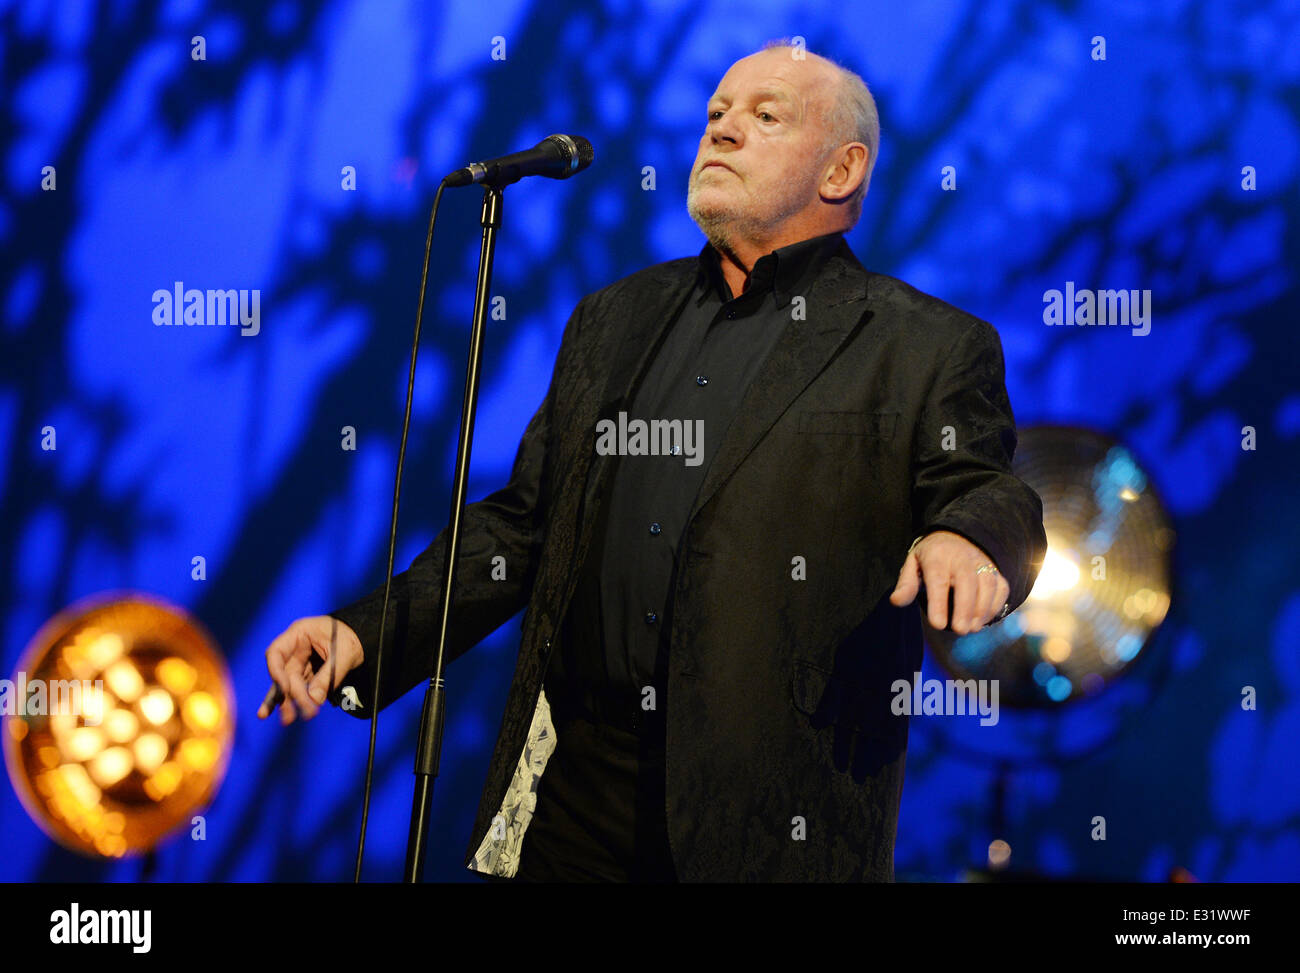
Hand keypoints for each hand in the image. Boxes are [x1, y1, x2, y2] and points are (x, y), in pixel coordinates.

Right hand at [259, 615, 363, 724]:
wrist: (364, 639)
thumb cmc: (353, 638)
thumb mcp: (344, 653)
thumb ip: (329, 675)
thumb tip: (314, 699)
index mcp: (300, 633)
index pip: (276, 652)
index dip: (276, 671)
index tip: (284, 689)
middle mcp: (295, 648)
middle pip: (284, 673)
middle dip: (290, 695)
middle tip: (298, 714)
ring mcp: (300, 661)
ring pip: (288, 684)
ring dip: (288, 702)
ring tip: (287, 720)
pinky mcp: (308, 673)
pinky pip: (299, 688)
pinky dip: (297, 701)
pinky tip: (291, 714)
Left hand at [888, 530, 1010, 633]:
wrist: (957, 536)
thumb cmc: (931, 556)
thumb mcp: (913, 563)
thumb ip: (906, 584)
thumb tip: (896, 602)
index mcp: (937, 556)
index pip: (938, 579)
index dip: (939, 603)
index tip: (938, 624)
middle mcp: (962, 558)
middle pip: (967, 582)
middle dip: (965, 608)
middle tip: (960, 630)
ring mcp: (982, 563)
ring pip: (988, 585)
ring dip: (981, 609)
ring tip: (971, 628)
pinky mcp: (995, 570)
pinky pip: (1001, 588)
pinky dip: (994, 605)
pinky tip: (983, 620)